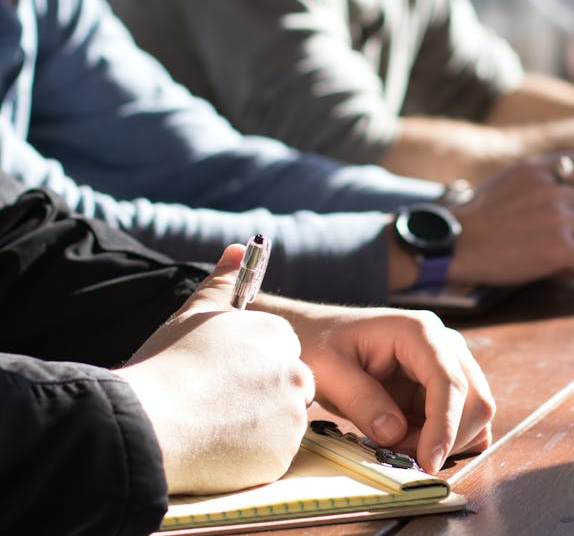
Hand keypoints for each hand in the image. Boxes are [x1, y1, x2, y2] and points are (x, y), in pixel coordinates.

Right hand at [117, 245, 314, 493]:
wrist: (149, 423)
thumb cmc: (167, 364)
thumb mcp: (194, 314)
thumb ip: (222, 282)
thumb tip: (238, 248)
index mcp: (277, 336)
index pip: (279, 351)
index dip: (249, 366)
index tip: (221, 376)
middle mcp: (295, 373)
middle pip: (287, 386)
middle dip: (260, 395)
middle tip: (216, 403)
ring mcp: (292, 416)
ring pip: (281, 422)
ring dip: (255, 425)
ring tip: (210, 424)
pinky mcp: (282, 455)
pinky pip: (271, 455)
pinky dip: (250, 454)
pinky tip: (215, 447)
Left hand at [266, 302, 494, 472]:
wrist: (317, 336)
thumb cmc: (320, 344)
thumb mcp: (328, 370)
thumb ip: (361, 400)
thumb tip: (395, 433)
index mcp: (419, 332)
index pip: (449, 382)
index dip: (444, 425)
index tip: (428, 462)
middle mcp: (444, 345)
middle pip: (475, 400)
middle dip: (445, 438)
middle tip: (400, 455)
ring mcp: (448, 365)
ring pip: (474, 415)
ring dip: (443, 442)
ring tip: (397, 444)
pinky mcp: (442, 387)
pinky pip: (461, 422)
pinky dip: (443, 441)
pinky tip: (409, 441)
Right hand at [448, 152, 573, 284]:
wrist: (453, 244)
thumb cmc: (478, 220)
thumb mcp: (509, 181)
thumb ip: (542, 180)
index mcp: (539, 167)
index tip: (571, 207)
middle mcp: (553, 188)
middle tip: (564, 242)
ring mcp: (558, 216)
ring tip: (559, 257)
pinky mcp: (558, 247)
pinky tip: (554, 271)